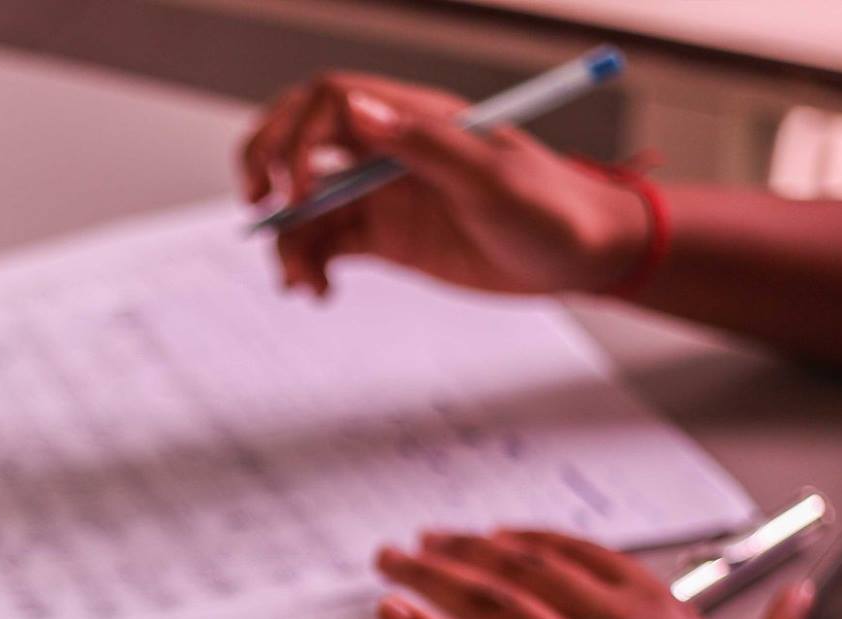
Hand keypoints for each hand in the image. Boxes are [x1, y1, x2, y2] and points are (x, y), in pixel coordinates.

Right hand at [238, 72, 650, 297]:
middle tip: (256, 208)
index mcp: (415, 120)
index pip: (330, 103)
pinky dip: (311, 265)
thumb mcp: (491, 177)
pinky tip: (318, 291)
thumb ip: (422, 144)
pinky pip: (329, 244)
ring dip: (290, 238)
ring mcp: (385, 194)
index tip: (294, 190)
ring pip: (309, 203)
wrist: (584, 258)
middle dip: (267, 167)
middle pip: (302, 140)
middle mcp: (391, 151)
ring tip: (299, 282)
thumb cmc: (555, 207)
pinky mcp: (388, 237)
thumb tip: (354, 111)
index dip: (295, 137)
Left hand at [373, 529, 828, 618]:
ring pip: (491, 603)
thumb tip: (803, 599)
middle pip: (519, 569)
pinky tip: (396, 615)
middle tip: (419, 543)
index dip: (523, 542)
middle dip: (461, 551)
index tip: (490, 537)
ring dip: (432, 577)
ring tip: (392, 562)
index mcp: (661, 607)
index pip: (575, 555)